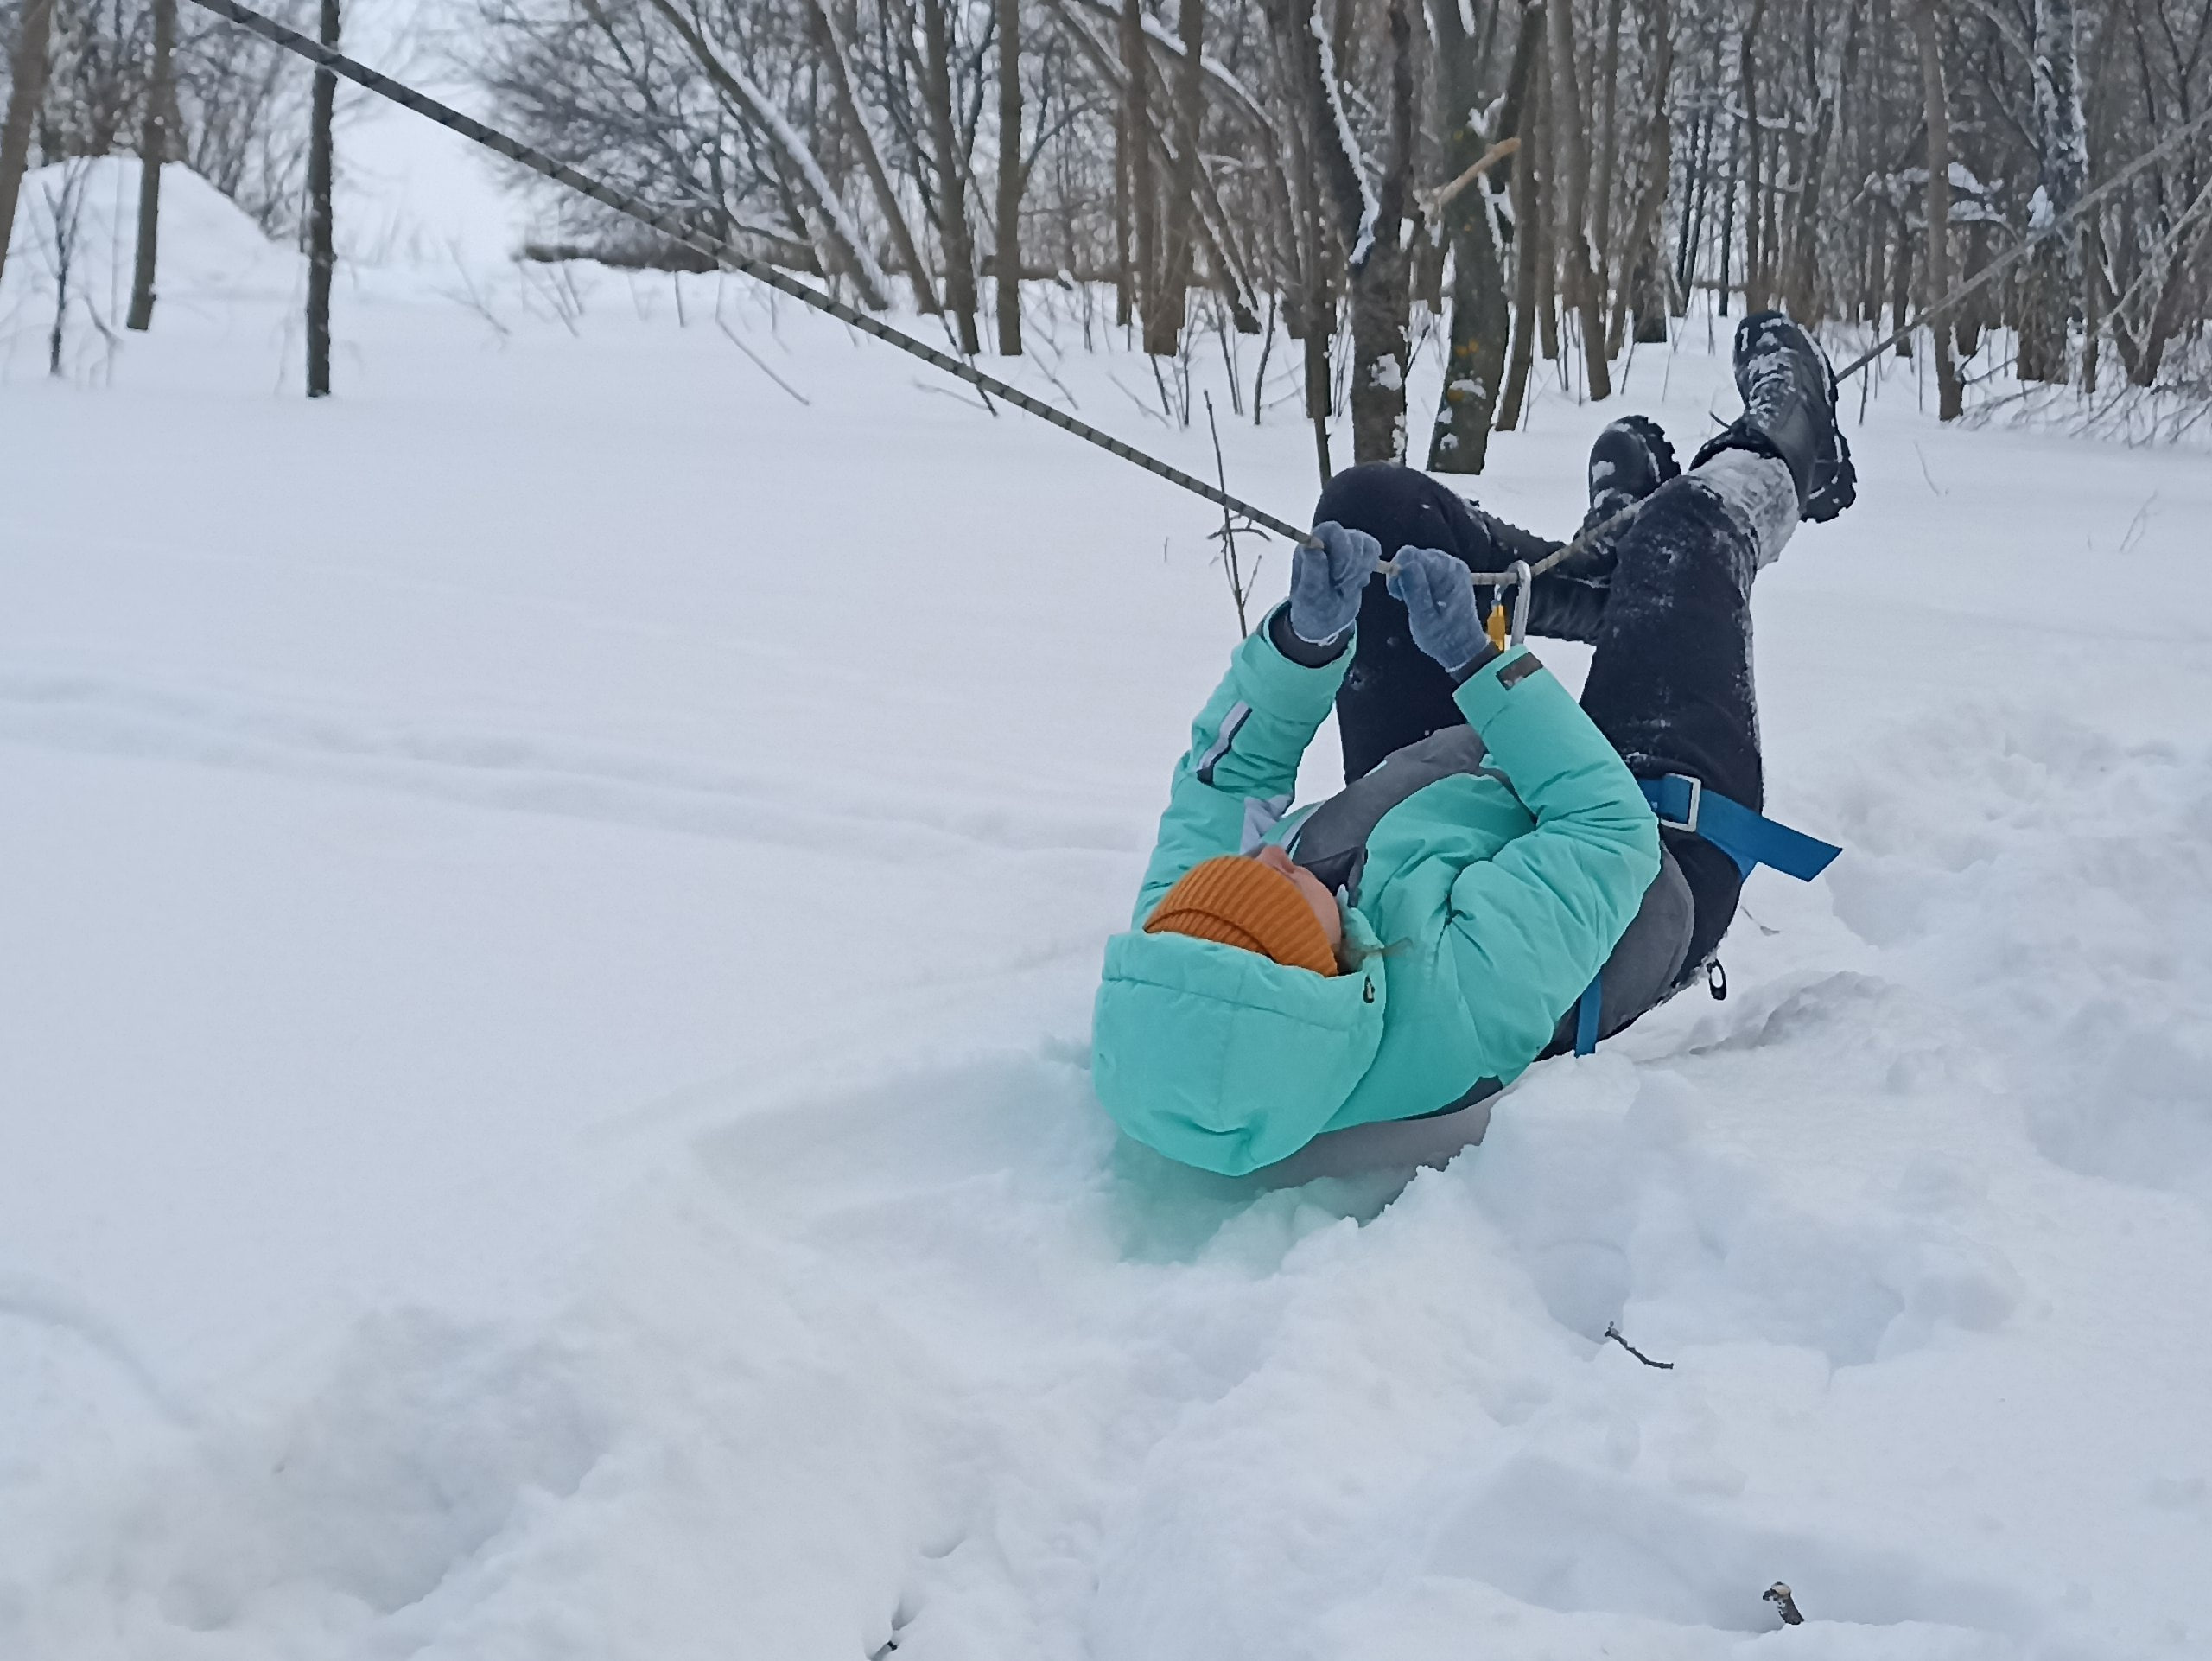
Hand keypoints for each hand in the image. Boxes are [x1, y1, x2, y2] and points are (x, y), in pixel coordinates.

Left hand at [1289, 521, 1378, 643]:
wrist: (1327, 621)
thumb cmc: (1312, 609)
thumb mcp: (1309, 597)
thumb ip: (1312, 571)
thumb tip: (1313, 546)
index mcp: (1310, 548)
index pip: (1332, 529)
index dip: (1341, 551)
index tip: (1337, 576)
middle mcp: (1327, 542)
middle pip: (1353, 537)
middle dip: (1352, 566)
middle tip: (1340, 586)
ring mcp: (1345, 547)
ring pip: (1365, 544)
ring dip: (1360, 570)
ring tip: (1347, 586)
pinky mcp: (1360, 554)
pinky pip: (1374, 550)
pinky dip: (1370, 568)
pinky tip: (1357, 582)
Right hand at [1386, 545, 1485, 672]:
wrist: (1463, 646)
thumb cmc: (1444, 637)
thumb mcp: (1424, 619)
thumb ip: (1415, 590)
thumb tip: (1405, 564)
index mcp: (1447, 573)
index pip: (1410, 554)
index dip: (1396, 571)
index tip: (1396, 593)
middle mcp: (1452, 564)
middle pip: (1414, 556)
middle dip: (1402, 575)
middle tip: (1404, 599)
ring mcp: (1452, 567)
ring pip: (1417, 561)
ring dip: (1409, 579)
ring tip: (1413, 601)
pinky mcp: (1449, 572)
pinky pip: (1425, 567)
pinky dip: (1417, 580)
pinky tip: (1420, 596)